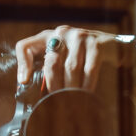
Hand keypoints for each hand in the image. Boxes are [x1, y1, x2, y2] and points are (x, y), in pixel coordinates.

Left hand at [15, 26, 130, 92]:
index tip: (24, 82)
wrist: (111, 45)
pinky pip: (89, 69)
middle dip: (54, 85)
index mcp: (47, 37)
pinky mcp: (96, 44)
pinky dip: (86, 85)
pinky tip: (86, 94)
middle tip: (57, 102)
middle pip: (51, 62)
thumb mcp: (62, 56)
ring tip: (72, 102)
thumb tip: (37, 92)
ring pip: (71, 68)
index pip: (25, 46)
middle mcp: (61, 33)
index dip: (23, 64)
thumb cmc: (81, 55)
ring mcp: (80, 36)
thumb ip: (49, 68)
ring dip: (71, 88)